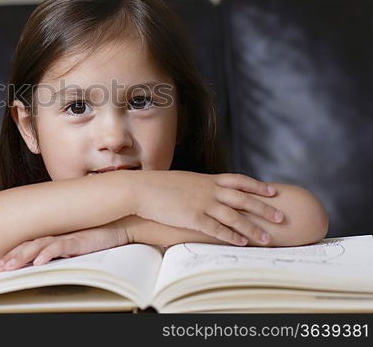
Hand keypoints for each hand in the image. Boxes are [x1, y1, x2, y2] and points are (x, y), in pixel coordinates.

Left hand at [0, 220, 129, 271]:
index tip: (0, 265)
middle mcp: (57, 236)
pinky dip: (47, 253)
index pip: (28, 245)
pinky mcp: (78, 239)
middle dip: (12, 257)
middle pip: (28, 245)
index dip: (13, 254)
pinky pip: (60, 247)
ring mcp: (66, 236)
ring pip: (39, 246)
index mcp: (54, 238)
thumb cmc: (99, 237)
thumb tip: (47, 265)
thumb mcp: (76, 248)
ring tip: (10, 266)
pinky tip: (38, 261)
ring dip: (23, 256)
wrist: (120, 225)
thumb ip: (62, 253)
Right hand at [132, 171, 283, 245]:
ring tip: (267, 238)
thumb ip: (200, 186)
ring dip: (253, 228)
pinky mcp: (192, 217)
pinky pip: (217, 228)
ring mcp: (202, 203)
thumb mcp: (185, 181)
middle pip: (244, 199)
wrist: (141, 189)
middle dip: (264, 208)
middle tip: (281, 217)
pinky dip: (231, 236)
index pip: (240, 181)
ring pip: (235, 216)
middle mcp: (209, 190)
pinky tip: (242, 242)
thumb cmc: (159, 186)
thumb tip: (209, 190)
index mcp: (208, 179)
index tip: (273, 192)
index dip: (257, 187)